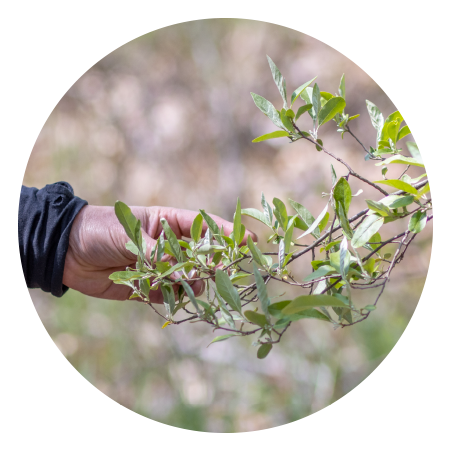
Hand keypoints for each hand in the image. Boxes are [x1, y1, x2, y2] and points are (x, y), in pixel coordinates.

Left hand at [63, 205, 256, 301]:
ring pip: (189, 278)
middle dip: (215, 263)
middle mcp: (169, 245)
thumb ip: (158, 253)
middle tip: (224, 272)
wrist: (66, 251)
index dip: (227, 232)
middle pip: (202, 255)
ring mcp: (161, 267)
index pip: (204, 226)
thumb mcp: (130, 235)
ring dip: (192, 283)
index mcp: (168, 222)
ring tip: (186, 284)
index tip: (248, 240)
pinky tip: (167, 295)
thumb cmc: (99, 230)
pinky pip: (170, 295)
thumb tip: (185, 272)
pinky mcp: (149, 287)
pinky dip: (173, 297)